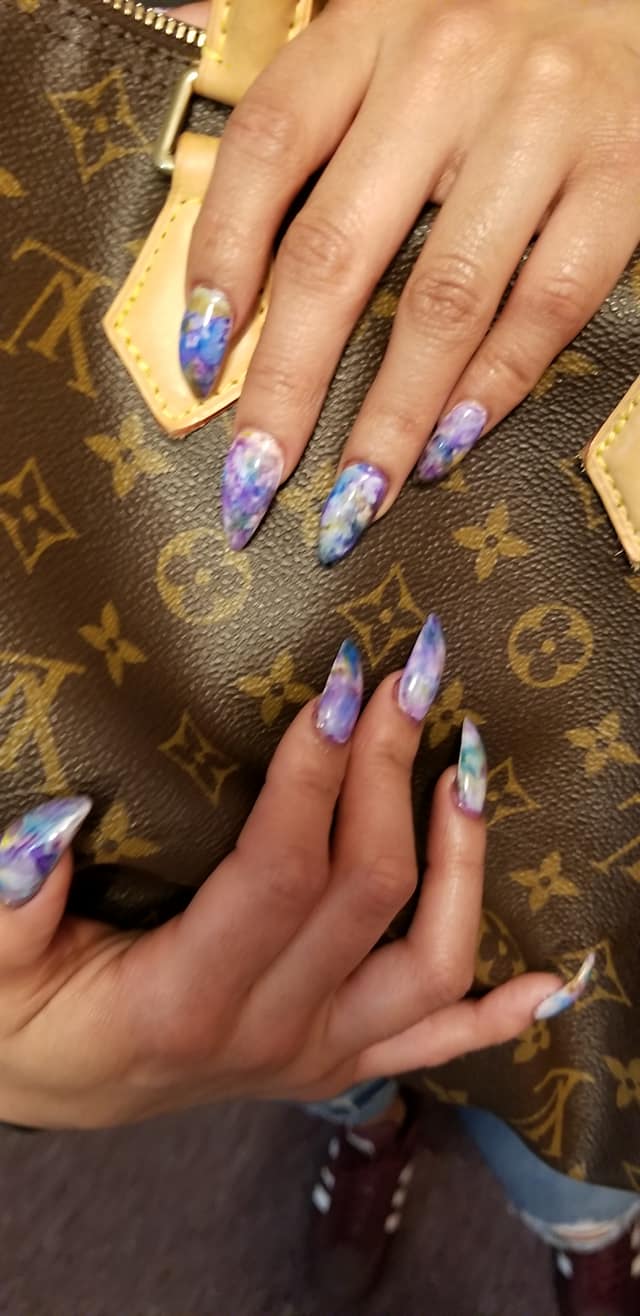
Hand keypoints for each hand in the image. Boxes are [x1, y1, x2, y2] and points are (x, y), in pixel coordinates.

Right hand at [0, 629, 575, 1129]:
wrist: (52, 1092)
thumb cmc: (20, 1018)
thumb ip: (10, 902)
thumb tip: (58, 821)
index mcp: (182, 999)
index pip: (280, 872)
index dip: (319, 775)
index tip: (342, 684)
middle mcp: (268, 1032)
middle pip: (366, 891)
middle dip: (392, 770)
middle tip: (411, 678)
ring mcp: (315, 1053)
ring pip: (430, 965)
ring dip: (464, 862)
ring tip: (466, 767)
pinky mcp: (335, 1062)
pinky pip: (436, 1046)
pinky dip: (500, 1014)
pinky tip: (550, 978)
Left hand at [180, 0, 639, 559]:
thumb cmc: (500, 27)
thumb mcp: (392, 32)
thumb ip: (320, 115)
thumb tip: (231, 256)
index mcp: (370, 29)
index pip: (266, 152)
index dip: (218, 264)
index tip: (198, 366)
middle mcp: (446, 70)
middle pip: (336, 253)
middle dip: (286, 388)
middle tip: (253, 483)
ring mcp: (540, 123)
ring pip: (444, 301)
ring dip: (390, 419)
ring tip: (352, 503)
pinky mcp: (622, 173)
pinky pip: (546, 304)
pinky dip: (493, 388)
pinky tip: (447, 448)